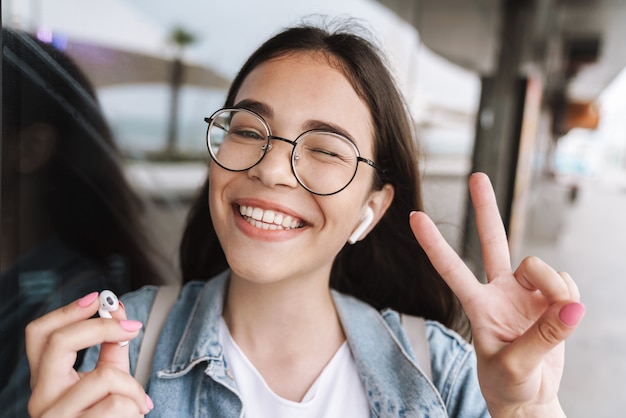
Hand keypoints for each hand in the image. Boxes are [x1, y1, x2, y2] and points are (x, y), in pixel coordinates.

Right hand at [26, 292, 153, 416]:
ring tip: (140, 402)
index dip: (67, 310)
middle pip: (59, 343)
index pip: (39, 335)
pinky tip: (135, 417)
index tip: (100, 298)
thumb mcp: (109, 381)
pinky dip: (136, 407)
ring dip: (133, 387)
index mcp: (46, 381)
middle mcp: (40, 400)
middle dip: (102, 328)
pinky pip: (117, 406)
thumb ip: (112, 348)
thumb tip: (118, 309)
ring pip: (102, 377)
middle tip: (134, 327)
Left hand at [409, 172, 583, 416]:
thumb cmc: (508, 384)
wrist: (529, 396)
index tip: (414, 217)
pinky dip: (569, 297)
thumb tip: (572, 307)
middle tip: (477, 176)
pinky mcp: (550, 298)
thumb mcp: (516, 367)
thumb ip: (543, 336)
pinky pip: (565, 283)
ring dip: (552, 286)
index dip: (434, 243)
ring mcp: (526, 292)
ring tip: (558, 316)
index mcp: (478, 305)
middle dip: (485, 208)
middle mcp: (500, 291)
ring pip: (540, 265)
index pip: (451, 269)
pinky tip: (564, 315)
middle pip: (492, 241)